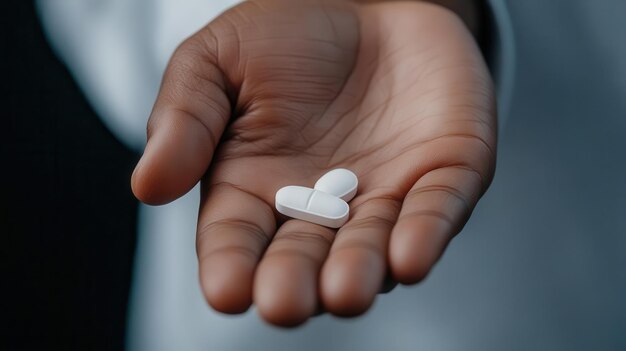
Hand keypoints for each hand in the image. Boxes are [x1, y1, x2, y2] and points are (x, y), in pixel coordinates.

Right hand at [131, 0, 495, 326]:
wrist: (367, 2)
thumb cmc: (286, 35)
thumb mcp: (216, 61)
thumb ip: (184, 118)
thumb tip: (147, 186)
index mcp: (255, 190)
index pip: (236, 242)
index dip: (231, 268)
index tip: (227, 290)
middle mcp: (320, 209)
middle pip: (303, 261)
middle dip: (294, 284)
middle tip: (285, 302)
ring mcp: (383, 197)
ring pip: (371, 250)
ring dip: (359, 274)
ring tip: (344, 291)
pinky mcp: (441, 175)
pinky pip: (436, 212)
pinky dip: (424, 235)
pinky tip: (409, 257)